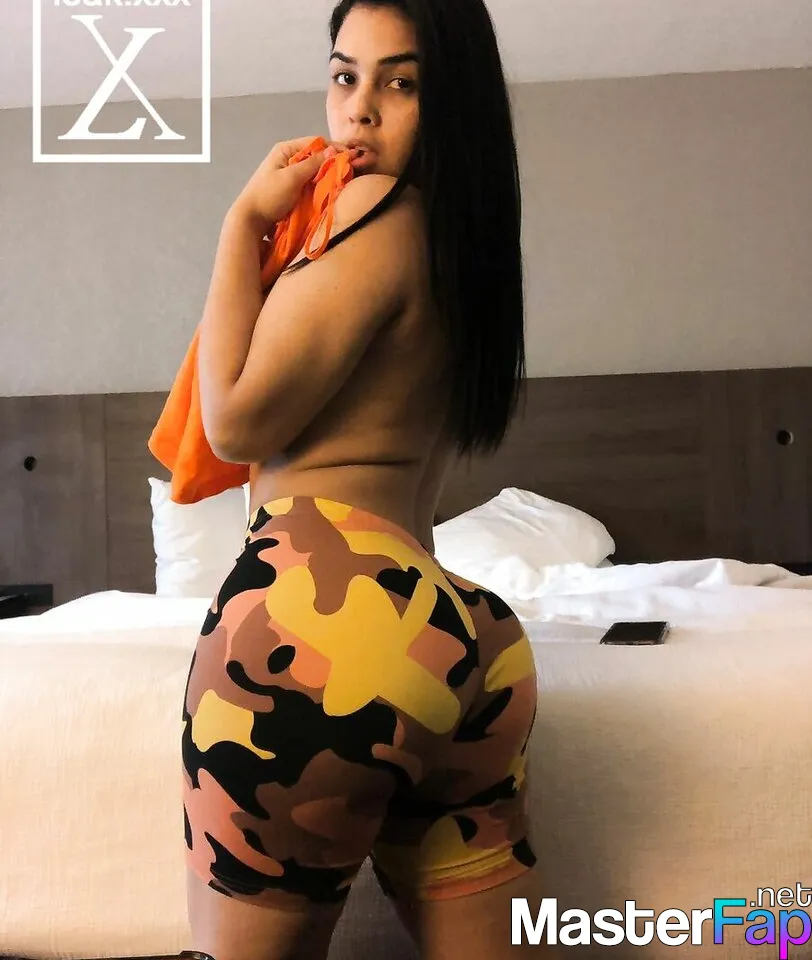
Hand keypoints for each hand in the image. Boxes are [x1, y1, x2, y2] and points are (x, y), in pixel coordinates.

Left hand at [230, 136, 358, 232]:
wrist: (250, 220)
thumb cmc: (268, 196)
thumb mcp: (292, 177)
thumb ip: (313, 164)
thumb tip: (333, 150)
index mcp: (286, 150)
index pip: (315, 143)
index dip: (333, 149)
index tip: (351, 158)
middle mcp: (289, 159)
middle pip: (316, 157)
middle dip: (332, 163)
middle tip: (350, 171)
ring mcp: (290, 175)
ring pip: (315, 172)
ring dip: (327, 176)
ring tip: (343, 181)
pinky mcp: (292, 190)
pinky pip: (310, 184)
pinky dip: (320, 187)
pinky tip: (330, 191)